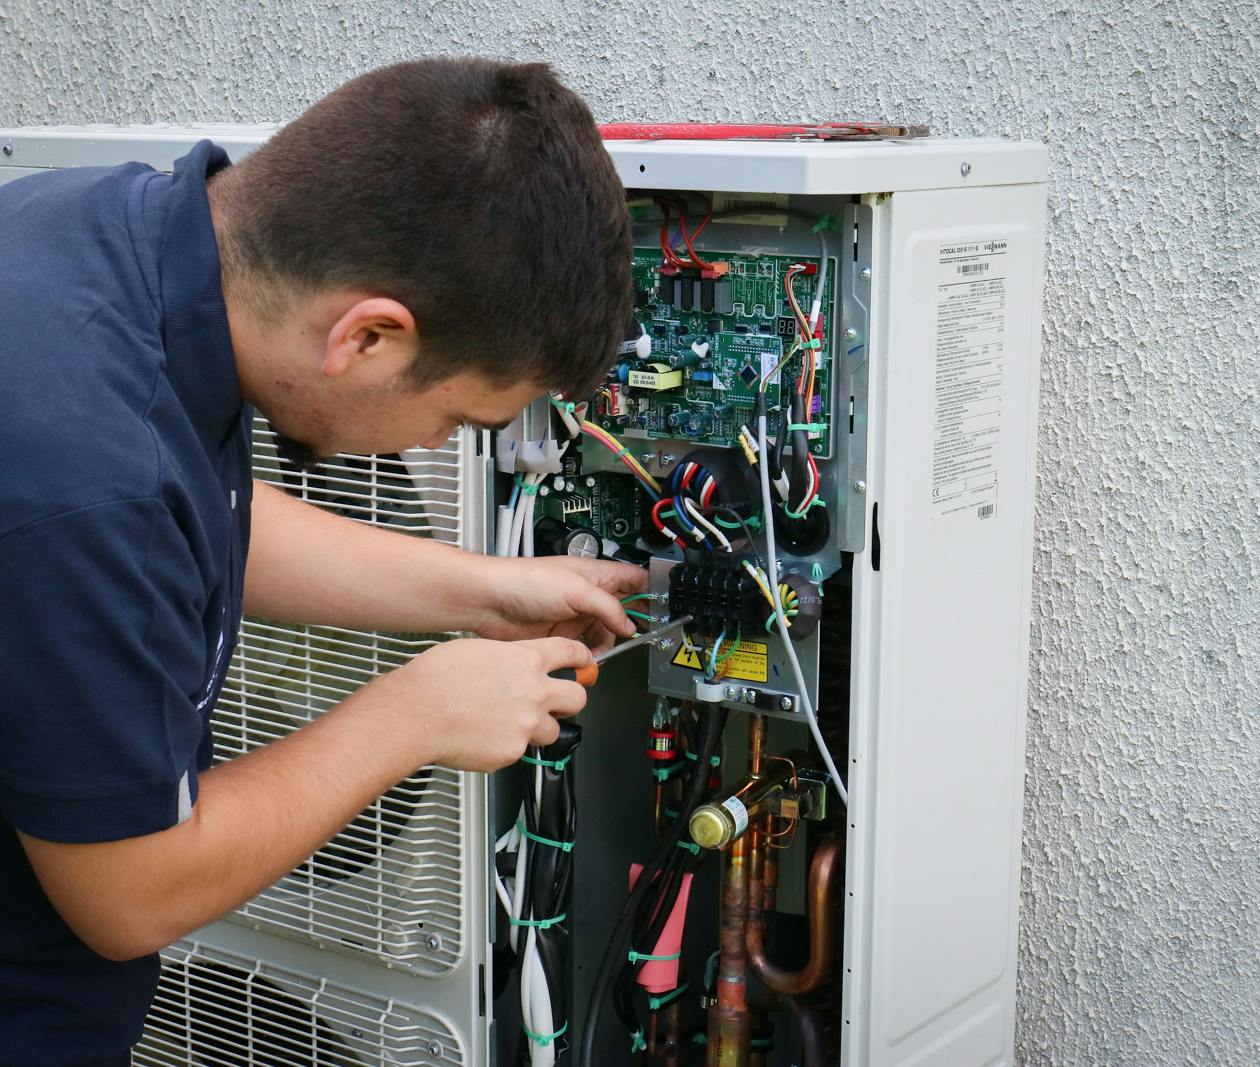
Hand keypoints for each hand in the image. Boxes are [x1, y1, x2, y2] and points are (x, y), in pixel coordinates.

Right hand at [375, 636, 593, 771]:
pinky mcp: (512, 752)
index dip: (582, 658)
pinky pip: (520, 751)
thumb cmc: (435, 679)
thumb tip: (514, 662)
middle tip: (557, 702)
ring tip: (510, 724)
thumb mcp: (477, 649)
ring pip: (552, 731)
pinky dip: (507, 747)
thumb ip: (507, 657)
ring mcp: (526, 724)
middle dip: (570, 700)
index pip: (571, 653)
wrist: (416, 713)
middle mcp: (534, 692)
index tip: (584, 662)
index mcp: (526, 660)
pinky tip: (485, 737)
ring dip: (538, 728)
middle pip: (578, 698)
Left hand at [466, 556, 648, 652]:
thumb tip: (628, 625)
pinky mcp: (559, 636)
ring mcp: (573, 616)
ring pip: (603, 634)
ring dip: (608, 645)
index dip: (651, 590)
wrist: (488, 602)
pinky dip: (589, 657)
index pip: (633, 579)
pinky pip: (583, 649)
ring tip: (606, 653)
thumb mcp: (576, 590)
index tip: (665, 607)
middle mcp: (586, 595)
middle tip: (642, 638)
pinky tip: (588, 661)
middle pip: (621, 611)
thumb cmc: (524, 581)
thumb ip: (607, 607)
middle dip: (631, 626)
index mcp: (594, 574)